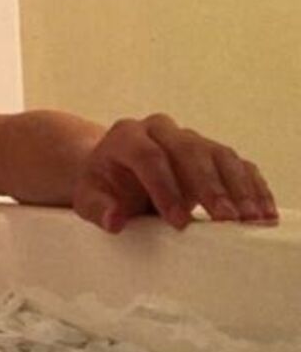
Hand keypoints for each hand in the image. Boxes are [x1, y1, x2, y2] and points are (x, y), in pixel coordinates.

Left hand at [72, 114, 277, 232]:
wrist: (116, 175)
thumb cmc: (103, 188)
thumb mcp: (90, 199)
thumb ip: (98, 208)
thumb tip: (114, 220)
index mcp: (126, 136)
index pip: (149, 156)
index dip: (165, 188)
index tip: (179, 222)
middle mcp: (159, 129)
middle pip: (188, 150)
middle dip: (208, 185)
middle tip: (224, 218)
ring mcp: (188, 137)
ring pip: (218, 154)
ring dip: (237, 187)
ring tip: (248, 218)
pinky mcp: (210, 151)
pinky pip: (236, 163)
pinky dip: (251, 186)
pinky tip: (261, 212)